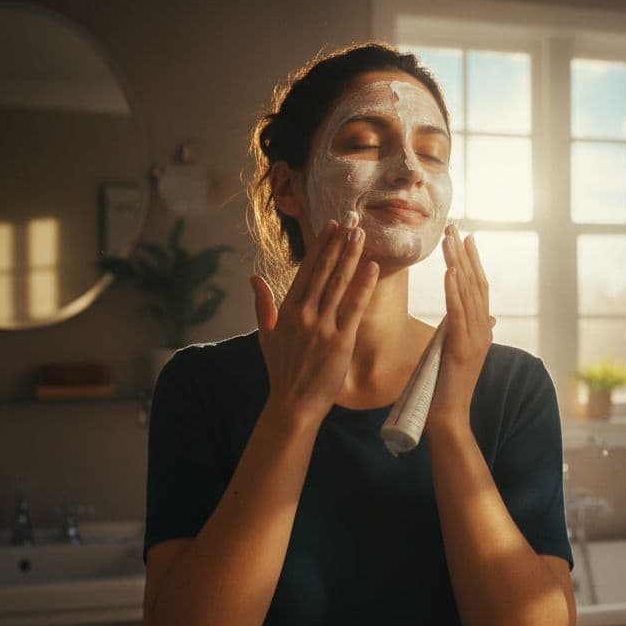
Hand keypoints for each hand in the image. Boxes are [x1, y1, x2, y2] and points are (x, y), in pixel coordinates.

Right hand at [250, 216, 377, 426]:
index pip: (306, 270)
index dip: (321, 246)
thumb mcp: (266, 335)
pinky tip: (371, 267)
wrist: (293, 404)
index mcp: (287, 310)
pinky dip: (363, 285)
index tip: (332, 227)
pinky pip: (354, 307)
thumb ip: (262, 304)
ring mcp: (322, 326)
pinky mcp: (340, 340)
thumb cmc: (281, 371)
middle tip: (352, 221)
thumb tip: (254, 278)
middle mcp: (304, 313)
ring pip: (339, 283)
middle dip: (338, 244)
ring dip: (350, 256)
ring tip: (361, 235)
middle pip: (324, 271)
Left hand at [429, 224, 492, 430]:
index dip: (472, 261)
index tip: (463, 237)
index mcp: (480, 330)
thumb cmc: (445, 389)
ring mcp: (474, 340)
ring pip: (468, 294)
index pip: (478, 287)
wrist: (448, 419)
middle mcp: (482, 331)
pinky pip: (459, 314)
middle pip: (476, 283)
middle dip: (465, 254)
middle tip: (455, 226)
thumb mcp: (455, 354)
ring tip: (450, 240)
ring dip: (460, 264)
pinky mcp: (461, 349)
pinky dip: (455, 292)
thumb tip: (479, 314)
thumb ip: (464, 331)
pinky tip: (451, 272)